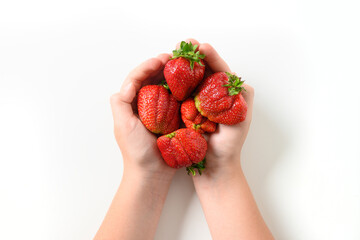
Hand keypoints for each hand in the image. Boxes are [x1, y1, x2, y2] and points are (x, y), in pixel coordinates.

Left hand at [110, 54, 175, 178]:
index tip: (161, 59)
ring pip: (164, 87)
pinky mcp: (171, 118)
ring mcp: (158, 111)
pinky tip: (189, 83)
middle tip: (175, 57)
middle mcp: (143, 104)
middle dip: (161, 66)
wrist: (152, 174)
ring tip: (182, 66)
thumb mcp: (123, 126)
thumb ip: (121, 102)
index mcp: (130, 103)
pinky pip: (176, 99)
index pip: (136, 78)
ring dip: (172, 75)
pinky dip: (181, 90)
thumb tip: (129, 82)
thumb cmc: (136, 152)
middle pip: (151, 79)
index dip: (147, 66)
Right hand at [177, 39, 253, 173]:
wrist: (215, 167)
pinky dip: (175, 83)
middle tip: (185, 44)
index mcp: (230, 95)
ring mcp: (201, 103)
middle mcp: (215, 96)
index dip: (211, 57)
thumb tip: (229, 76)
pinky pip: (182, 94)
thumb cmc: (229, 146)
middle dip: (194, 57)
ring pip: (192, 80)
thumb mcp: (240, 119)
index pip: (220, 70)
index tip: (202, 47)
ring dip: (183, 67)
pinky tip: (167, 74)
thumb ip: (240, 97)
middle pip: (205, 71)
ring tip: (174, 54)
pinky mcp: (188, 111)